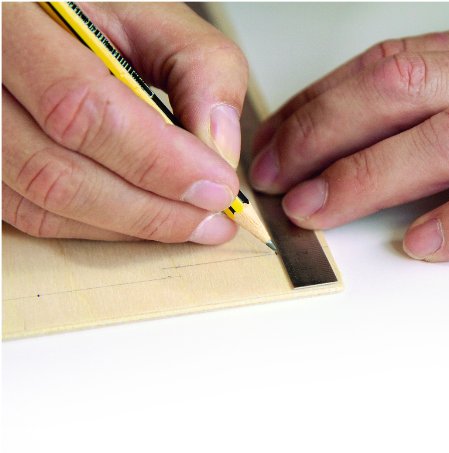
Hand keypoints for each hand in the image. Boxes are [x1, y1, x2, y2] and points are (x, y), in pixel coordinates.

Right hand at [3, 2, 247, 243]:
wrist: (37, 23)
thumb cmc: (88, 17)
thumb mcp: (150, 19)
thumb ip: (200, 69)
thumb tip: (219, 148)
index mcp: (12, 24)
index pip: (83, 109)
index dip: (158, 161)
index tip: (218, 187)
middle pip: (58, 173)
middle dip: (150, 209)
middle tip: (210, 219)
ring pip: (45, 204)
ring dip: (129, 226)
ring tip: (187, 222)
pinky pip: (35, 216)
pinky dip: (100, 227)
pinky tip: (141, 218)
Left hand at [250, 10, 448, 261]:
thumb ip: (424, 93)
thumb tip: (330, 128)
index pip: (376, 68)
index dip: (314, 106)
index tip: (270, 144)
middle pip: (395, 89)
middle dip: (320, 135)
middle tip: (274, 179)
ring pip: (443, 138)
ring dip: (365, 178)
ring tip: (313, 210)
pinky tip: (417, 243)